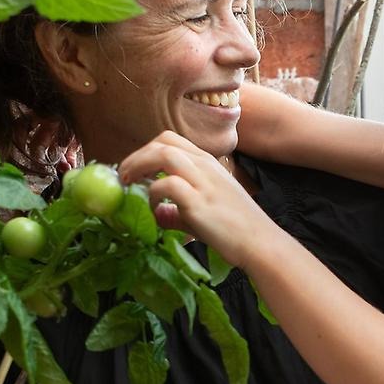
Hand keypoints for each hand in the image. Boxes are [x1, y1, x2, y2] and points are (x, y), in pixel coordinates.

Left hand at [118, 131, 277, 267]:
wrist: (260, 243)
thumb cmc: (236, 229)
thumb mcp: (205, 212)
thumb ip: (178, 211)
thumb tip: (157, 213)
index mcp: (208, 164)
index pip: (171, 141)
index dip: (146, 150)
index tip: (134, 168)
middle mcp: (206, 166)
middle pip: (163, 142)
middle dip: (137, 156)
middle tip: (124, 175)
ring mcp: (203, 182)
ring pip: (164, 155)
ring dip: (139, 165)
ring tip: (129, 182)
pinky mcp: (199, 202)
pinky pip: (167, 185)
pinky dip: (154, 193)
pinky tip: (154, 206)